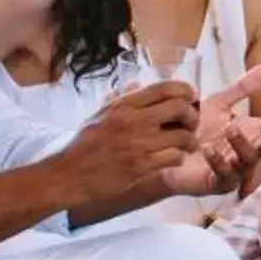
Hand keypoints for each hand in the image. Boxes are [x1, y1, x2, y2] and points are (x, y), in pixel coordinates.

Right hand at [53, 83, 208, 205]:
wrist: (67, 175)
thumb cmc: (82, 145)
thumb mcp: (98, 115)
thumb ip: (120, 99)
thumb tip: (137, 84)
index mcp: (124, 105)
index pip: (166, 88)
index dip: (186, 90)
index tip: (191, 98)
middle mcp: (133, 121)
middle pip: (181, 108)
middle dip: (193, 116)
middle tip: (191, 124)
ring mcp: (138, 144)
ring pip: (183, 136)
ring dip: (190, 141)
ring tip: (187, 145)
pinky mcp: (141, 166)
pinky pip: (174, 158)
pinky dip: (179, 158)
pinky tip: (173, 159)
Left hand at [190, 62, 260, 189]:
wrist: (165, 147)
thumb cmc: (195, 129)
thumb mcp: (219, 104)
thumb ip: (242, 89)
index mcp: (251, 133)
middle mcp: (248, 152)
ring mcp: (235, 170)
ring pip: (249, 161)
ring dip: (243, 146)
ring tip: (231, 130)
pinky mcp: (217, 183)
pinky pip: (225, 176)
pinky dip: (219, 162)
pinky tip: (209, 149)